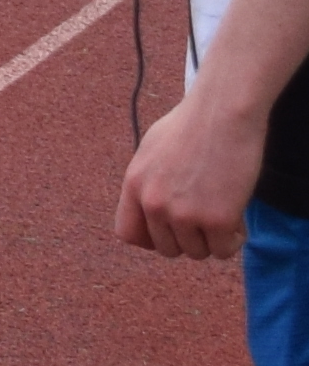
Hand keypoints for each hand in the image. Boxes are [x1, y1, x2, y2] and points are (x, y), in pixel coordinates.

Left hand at [129, 87, 273, 258]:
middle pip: (167, 248)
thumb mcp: (153, 150)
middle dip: (188, 238)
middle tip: (206, 219)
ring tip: (223, 211)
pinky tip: (238, 218)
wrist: (223, 113)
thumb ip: (149, 181)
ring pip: (197, 252)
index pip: (128, 233)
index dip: (151, 239)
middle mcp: (153, 203)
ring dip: (212, 239)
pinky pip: (224, 250)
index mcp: (134, 185)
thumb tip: (151, 209)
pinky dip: (234, 239)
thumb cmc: (193, 124)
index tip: (171, 233)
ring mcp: (184, 213)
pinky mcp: (217, 220)